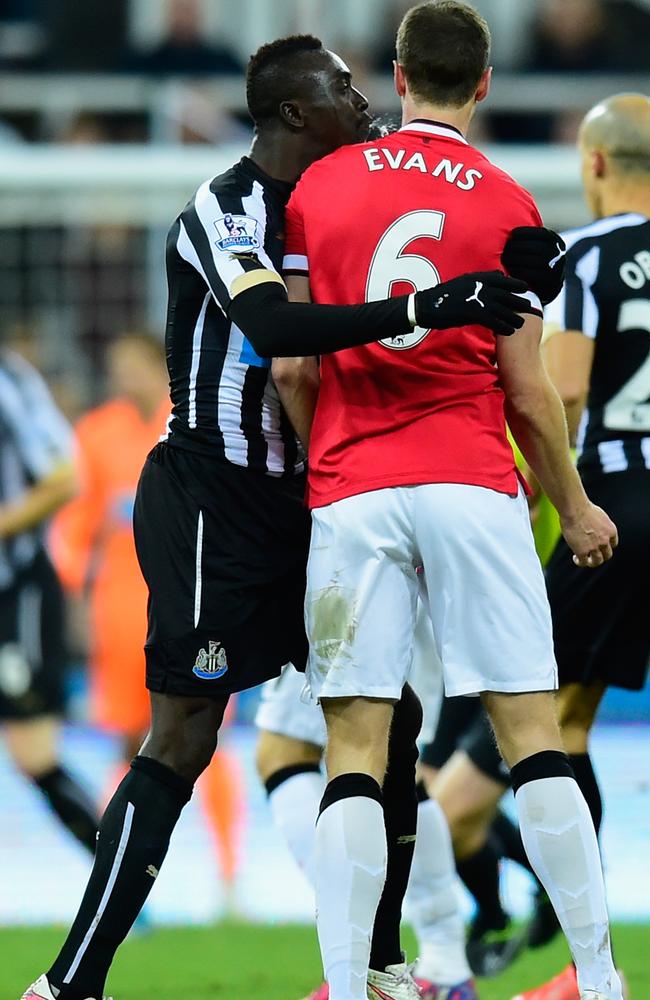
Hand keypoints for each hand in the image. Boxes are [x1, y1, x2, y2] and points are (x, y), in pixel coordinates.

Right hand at [414, 271, 530, 335]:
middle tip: (529, 307)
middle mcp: (480, 287)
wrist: (427, 305)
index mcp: (478, 278)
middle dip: (518, 301)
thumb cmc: (444, 296)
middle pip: (505, 294)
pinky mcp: (473, 313)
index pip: (502, 279)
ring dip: (513, 317)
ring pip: (502, 309)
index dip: (515, 284)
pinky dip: (503, 326)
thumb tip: (499, 275)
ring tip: (522, 323)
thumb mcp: (464, 281)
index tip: (525, 288)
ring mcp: (477, 300)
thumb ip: (482, 279)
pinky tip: (509, 331)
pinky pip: (493, 321)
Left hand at [501, 226, 565, 304]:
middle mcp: (559, 254)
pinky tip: (509, 270)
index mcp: (557, 242)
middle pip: (535, 247)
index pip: (542, 233)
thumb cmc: (537, 261)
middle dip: (517, 247)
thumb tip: (510, 219)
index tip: (513, 233)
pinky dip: (518, 272)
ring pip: (532, 261)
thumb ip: (531, 238)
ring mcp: (556, 268)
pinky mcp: (550, 282)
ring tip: (504, 259)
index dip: (526, 232)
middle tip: (505, 249)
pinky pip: (531, 275)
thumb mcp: (539, 246)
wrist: (548, 286)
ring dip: (515, 259)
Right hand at [560, 501, 617, 568]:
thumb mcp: (599, 515)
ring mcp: (594, 547)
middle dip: (601, 556)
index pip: (613, 544)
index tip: (599, 546)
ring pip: (597, 561)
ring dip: (592, 562)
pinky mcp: (582, 551)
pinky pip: (583, 562)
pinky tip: (575, 558)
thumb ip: (599, 524)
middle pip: (607, 555)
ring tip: (585, 560)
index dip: (606, 546)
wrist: (575, 509)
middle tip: (593, 556)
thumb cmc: (583, 507)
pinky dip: (580, 562)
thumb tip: (593, 526)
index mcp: (611, 530)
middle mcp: (605, 540)